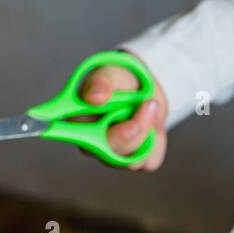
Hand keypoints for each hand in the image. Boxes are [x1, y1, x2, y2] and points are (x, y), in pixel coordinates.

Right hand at [78, 54, 168, 170]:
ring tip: (149, 105)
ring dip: (148, 130)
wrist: (143, 88)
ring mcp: (111, 156)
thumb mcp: (112, 71)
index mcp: (76, 122)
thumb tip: (93, 97)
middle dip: (135, 129)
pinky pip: (149, 161)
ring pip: (132, 161)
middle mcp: (90, 144)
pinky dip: (156, 141)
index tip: (125, 124)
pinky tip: (152, 123)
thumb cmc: (119, 79)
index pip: (78, 138)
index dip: (96, 135)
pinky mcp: (132, 161)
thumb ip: (102, 81)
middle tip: (150, 103)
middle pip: (111, 151)